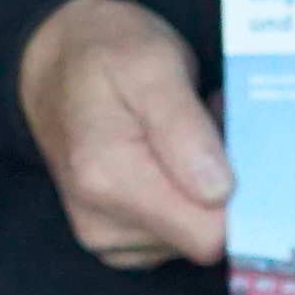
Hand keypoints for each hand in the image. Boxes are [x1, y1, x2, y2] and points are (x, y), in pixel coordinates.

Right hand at [21, 0, 232, 268]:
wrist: (55, 63)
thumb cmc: (107, 53)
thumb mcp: (152, 62)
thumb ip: (183, 126)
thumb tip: (218, 191)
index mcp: (108, 178)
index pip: (208, 232)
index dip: (239, 191)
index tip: (228, 137)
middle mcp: (101, 221)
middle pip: (204, 235)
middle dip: (223, 184)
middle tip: (209, 122)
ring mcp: (106, 237)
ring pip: (193, 236)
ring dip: (206, 189)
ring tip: (187, 133)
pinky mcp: (116, 241)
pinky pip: (175, 236)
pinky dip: (186, 199)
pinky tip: (175, 158)